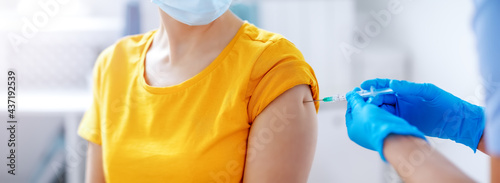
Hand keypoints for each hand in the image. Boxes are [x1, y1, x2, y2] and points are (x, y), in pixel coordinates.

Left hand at [345, 88, 425, 160]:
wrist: (392, 135)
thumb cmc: (373, 123)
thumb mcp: (360, 108)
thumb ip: (354, 100)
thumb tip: (349, 94)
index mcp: (352, 130)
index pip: (350, 112)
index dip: (352, 100)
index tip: (356, 91)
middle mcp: (362, 133)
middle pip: (362, 113)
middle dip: (365, 101)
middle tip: (368, 91)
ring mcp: (374, 132)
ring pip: (372, 114)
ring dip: (374, 103)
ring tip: (377, 95)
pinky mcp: (385, 129)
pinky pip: (381, 117)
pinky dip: (382, 109)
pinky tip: (384, 102)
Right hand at [361, 79, 484, 150]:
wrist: (456, 122)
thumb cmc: (445, 103)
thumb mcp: (428, 92)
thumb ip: (409, 88)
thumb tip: (392, 83)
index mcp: (406, 90)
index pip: (385, 86)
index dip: (373, 85)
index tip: (363, 86)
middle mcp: (401, 100)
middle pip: (380, 98)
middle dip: (370, 98)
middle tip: (363, 102)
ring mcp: (401, 112)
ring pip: (382, 109)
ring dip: (373, 109)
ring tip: (366, 111)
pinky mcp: (402, 122)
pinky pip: (388, 119)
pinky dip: (380, 119)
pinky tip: (374, 120)